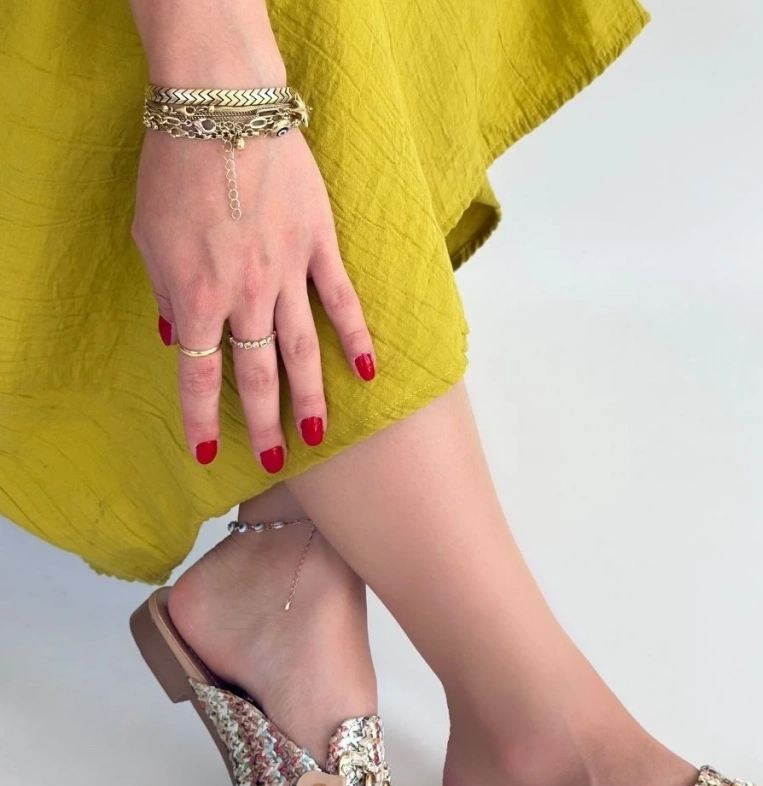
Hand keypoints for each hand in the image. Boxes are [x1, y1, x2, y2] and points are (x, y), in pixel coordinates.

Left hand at [132, 125, 375, 471]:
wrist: (221, 107)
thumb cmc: (175, 166)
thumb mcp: (149, 234)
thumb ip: (165, 291)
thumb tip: (170, 334)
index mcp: (196, 293)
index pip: (198, 372)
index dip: (201, 418)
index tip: (207, 453)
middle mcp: (244, 294)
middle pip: (256, 372)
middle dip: (264, 421)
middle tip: (276, 459)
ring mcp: (287, 272)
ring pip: (302, 348)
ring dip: (311, 396)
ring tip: (319, 436)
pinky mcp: (320, 246)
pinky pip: (342, 300)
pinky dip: (357, 338)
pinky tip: (370, 371)